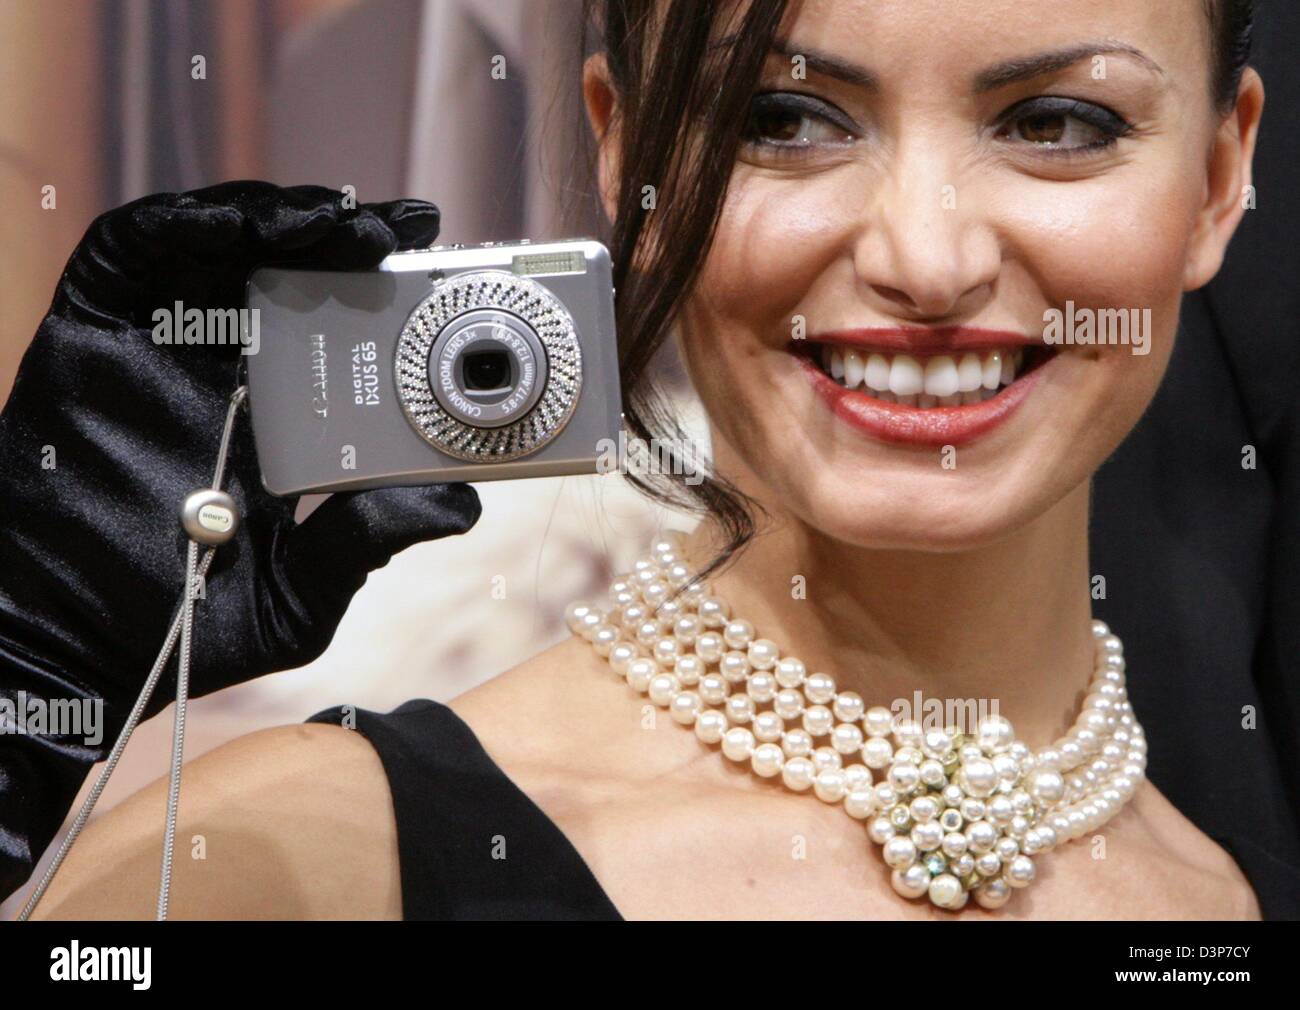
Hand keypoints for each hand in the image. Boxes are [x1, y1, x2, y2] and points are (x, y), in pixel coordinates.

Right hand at [0, 181, 481, 898]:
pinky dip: (181, 225)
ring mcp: (156, 353)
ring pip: (218, 252)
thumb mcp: (299, 594)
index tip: (437, 273)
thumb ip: (366, 542)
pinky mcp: (91, 337)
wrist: (68, 651)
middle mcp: (222, 375)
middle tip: (404, 227)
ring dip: (279, 220)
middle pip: (286, 279)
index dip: (384, 299)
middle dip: (346, 243)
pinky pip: (129, 256)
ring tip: (339, 217)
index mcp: (277, 422)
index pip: (337, 339)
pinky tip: (235, 226)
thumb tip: (462, 506)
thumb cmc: (183, 627)